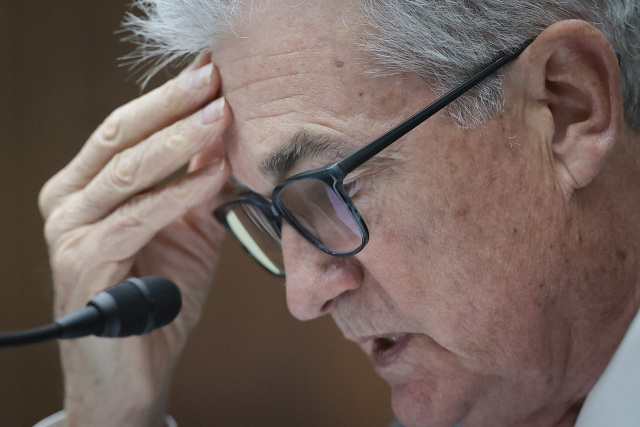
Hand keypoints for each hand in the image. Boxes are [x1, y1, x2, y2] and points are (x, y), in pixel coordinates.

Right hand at [38, 54, 230, 426]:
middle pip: (121, 136)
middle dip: (172, 104)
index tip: (210, 71)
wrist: (133, 372)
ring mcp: (70, 233)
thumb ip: (197, 187)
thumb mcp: (185, 230)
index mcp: (87, 187)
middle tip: (216, 79)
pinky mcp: (84, 265)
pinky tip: (212, 177)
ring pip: (127, 173)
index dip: (168, 97)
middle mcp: (68, 202)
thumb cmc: (159, 299)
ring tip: (221, 116)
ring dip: (179, 142)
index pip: (126, 127)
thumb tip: (225, 137)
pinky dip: (178, 195)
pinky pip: (136, 219)